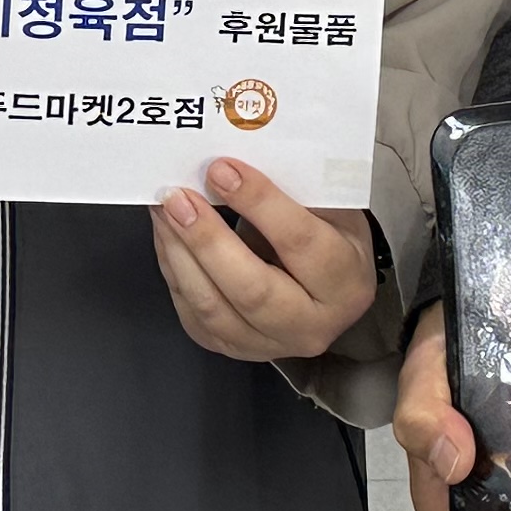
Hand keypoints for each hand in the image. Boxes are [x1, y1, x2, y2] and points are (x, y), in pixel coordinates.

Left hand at [151, 158, 378, 361]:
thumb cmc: (328, 237)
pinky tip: (167, 234)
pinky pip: (193, 312)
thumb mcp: (330, 208)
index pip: (300, 242)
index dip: (258, 203)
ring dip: (180, 253)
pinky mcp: (231, 347)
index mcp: (346, 284)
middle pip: (252, 289)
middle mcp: (311, 326)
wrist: (324, 286)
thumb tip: (233, 163)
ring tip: (164, 209)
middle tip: (179, 198)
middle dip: (208, 239)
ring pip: (213, 308)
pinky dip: (174, 269)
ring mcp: (268, 344)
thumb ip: (291, 189)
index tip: (222, 170)